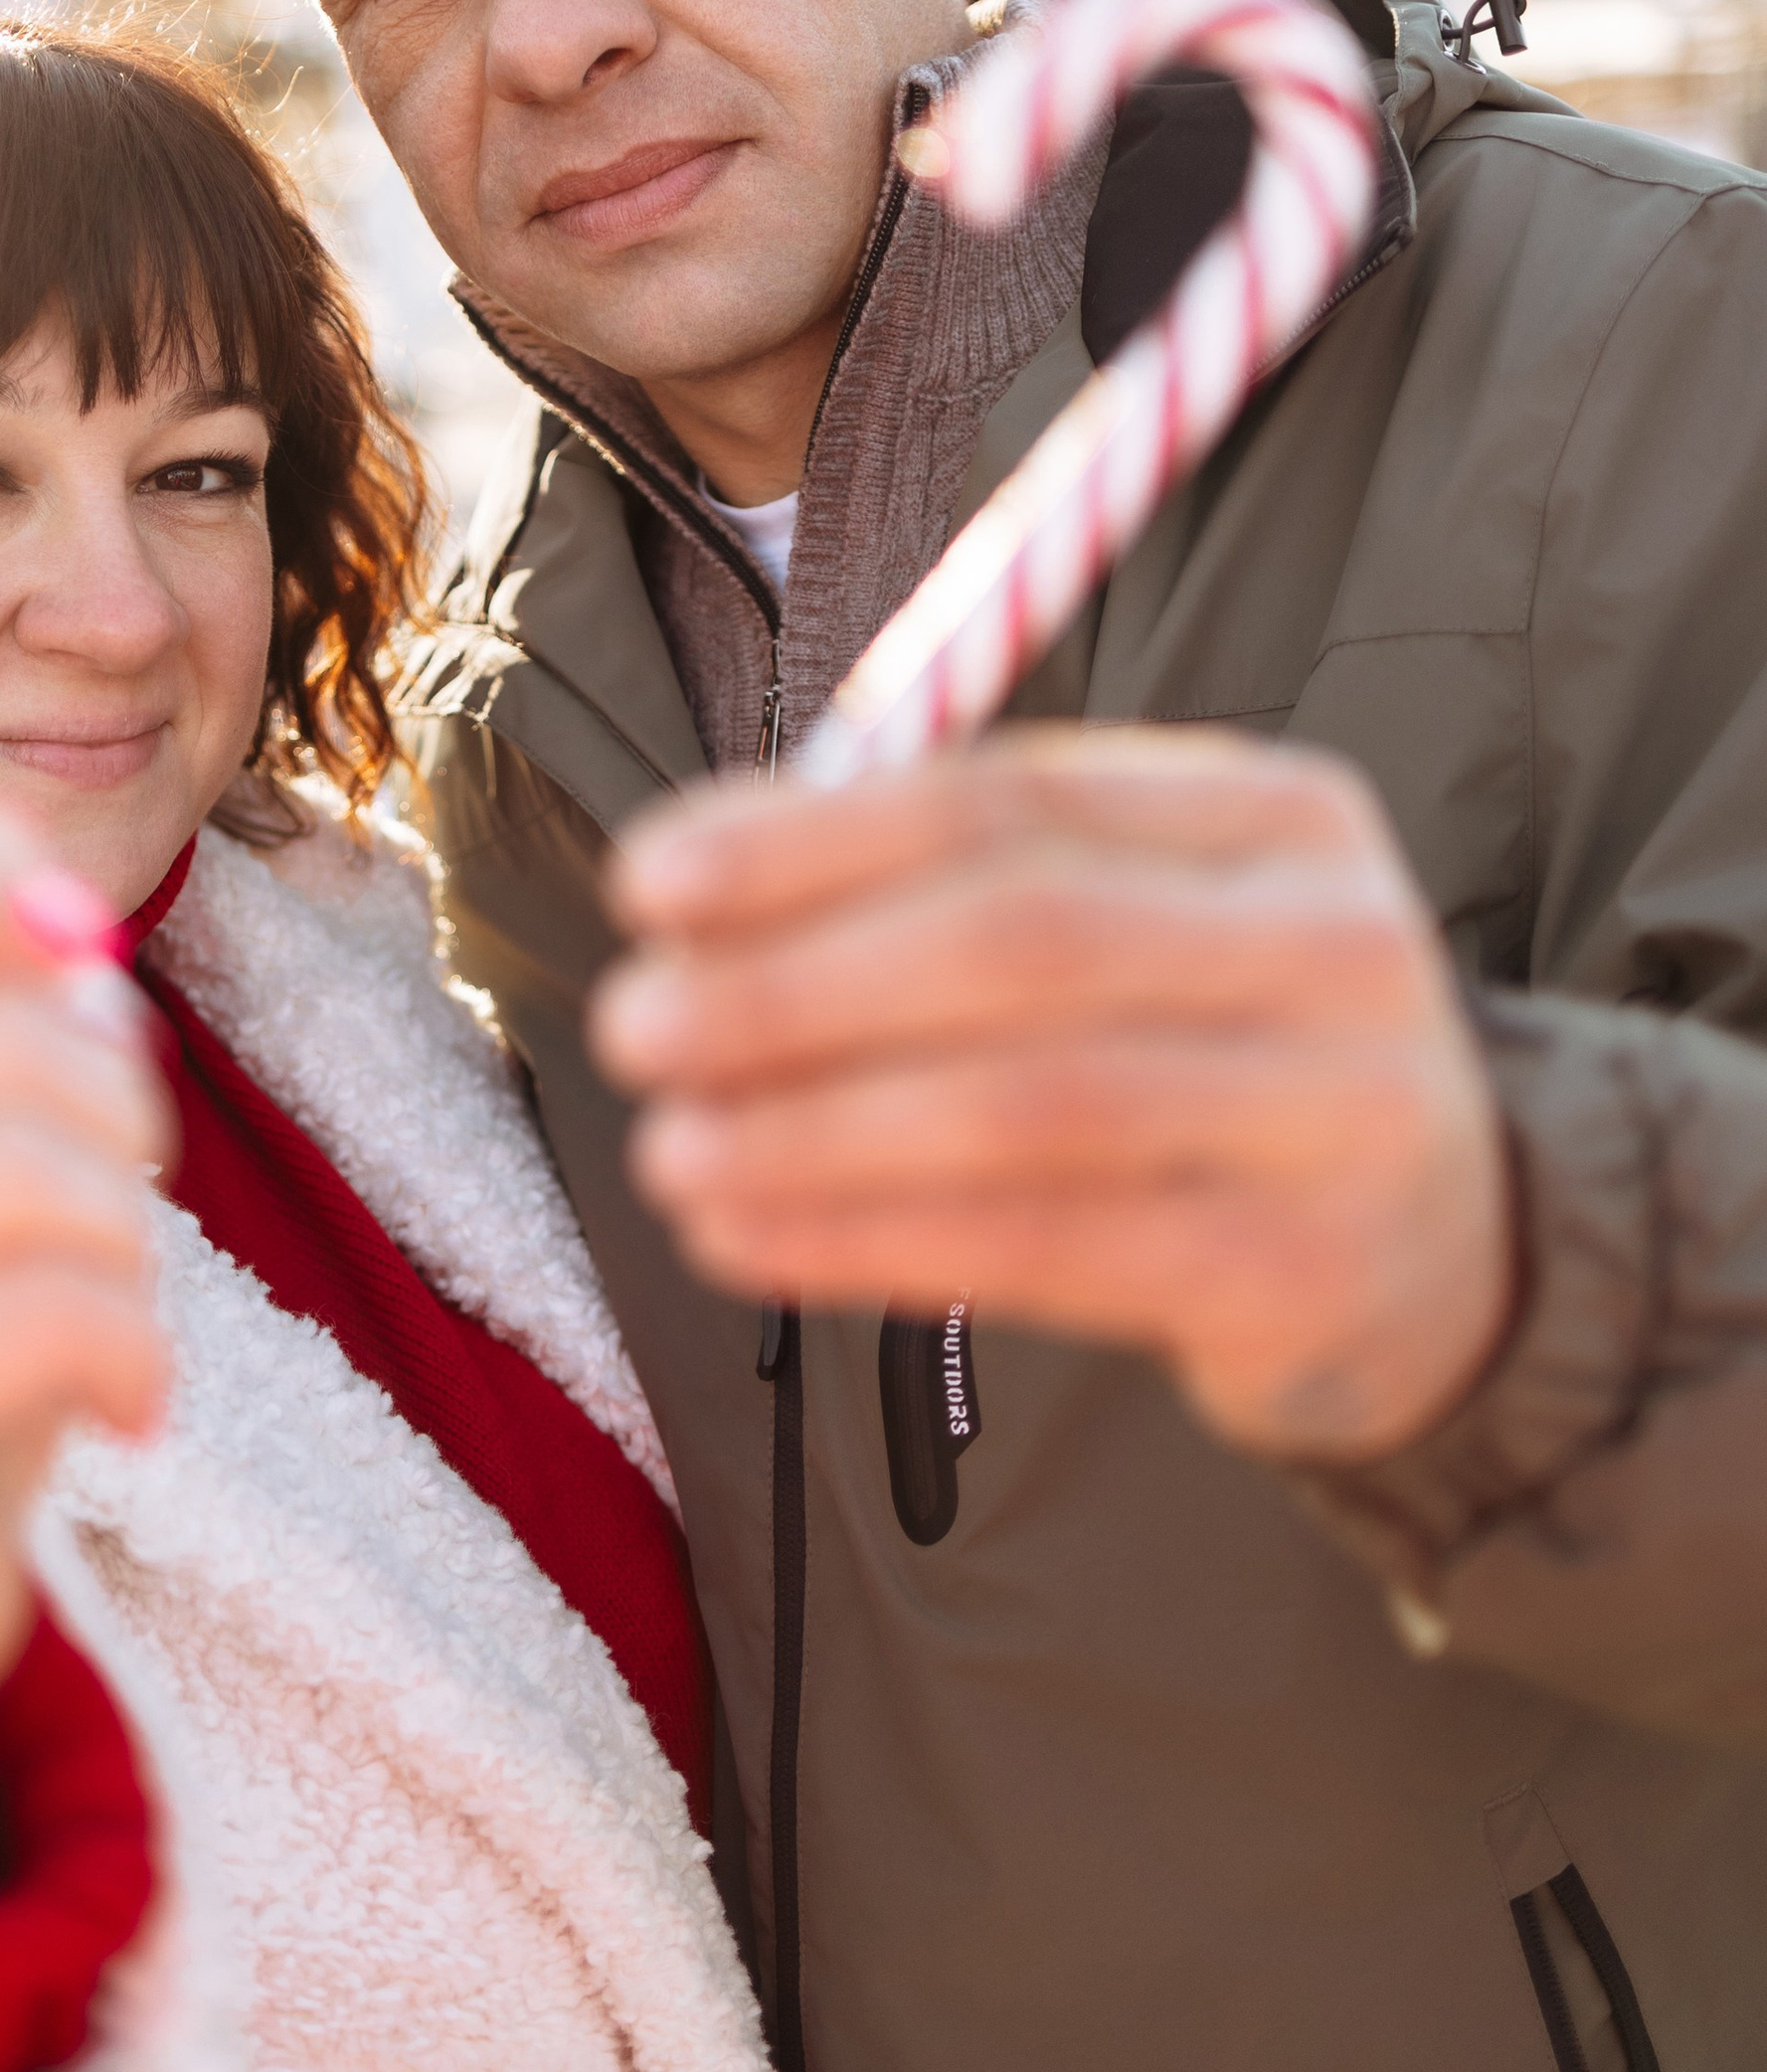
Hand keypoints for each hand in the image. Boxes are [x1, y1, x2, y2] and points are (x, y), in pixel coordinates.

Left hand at [589, 728, 1514, 1468]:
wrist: (1440, 1253)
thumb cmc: (1210, 1054)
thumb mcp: (1133, 922)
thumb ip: (949, 876)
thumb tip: (690, 871)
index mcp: (1278, 811)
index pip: (1015, 798)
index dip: (813, 838)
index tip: (648, 881)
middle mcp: (1334, 945)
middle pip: (1021, 941)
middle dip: (795, 984)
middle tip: (632, 1024)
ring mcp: (1338, 1116)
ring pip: (1028, 1108)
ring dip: (814, 1131)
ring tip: (668, 1151)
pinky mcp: (1301, 1273)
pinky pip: (1049, 1252)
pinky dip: (873, 1242)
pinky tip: (751, 1240)